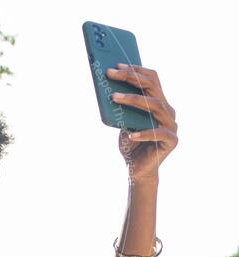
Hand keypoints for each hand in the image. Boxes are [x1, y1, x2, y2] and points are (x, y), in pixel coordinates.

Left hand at [106, 63, 177, 183]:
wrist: (137, 169)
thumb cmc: (129, 144)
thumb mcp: (123, 121)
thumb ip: (121, 106)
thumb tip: (107, 86)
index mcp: (159, 103)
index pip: (152, 79)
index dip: (135, 70)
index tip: (116, 65)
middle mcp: (168, 111)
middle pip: (152, 88)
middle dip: (131, 78)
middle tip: (111, 74)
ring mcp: (171, 125)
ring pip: (154, 105)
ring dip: (133, 99)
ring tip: (114, 97)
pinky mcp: (171, 140)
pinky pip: (157, 133)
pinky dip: (142, 134)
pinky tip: (129, 135)